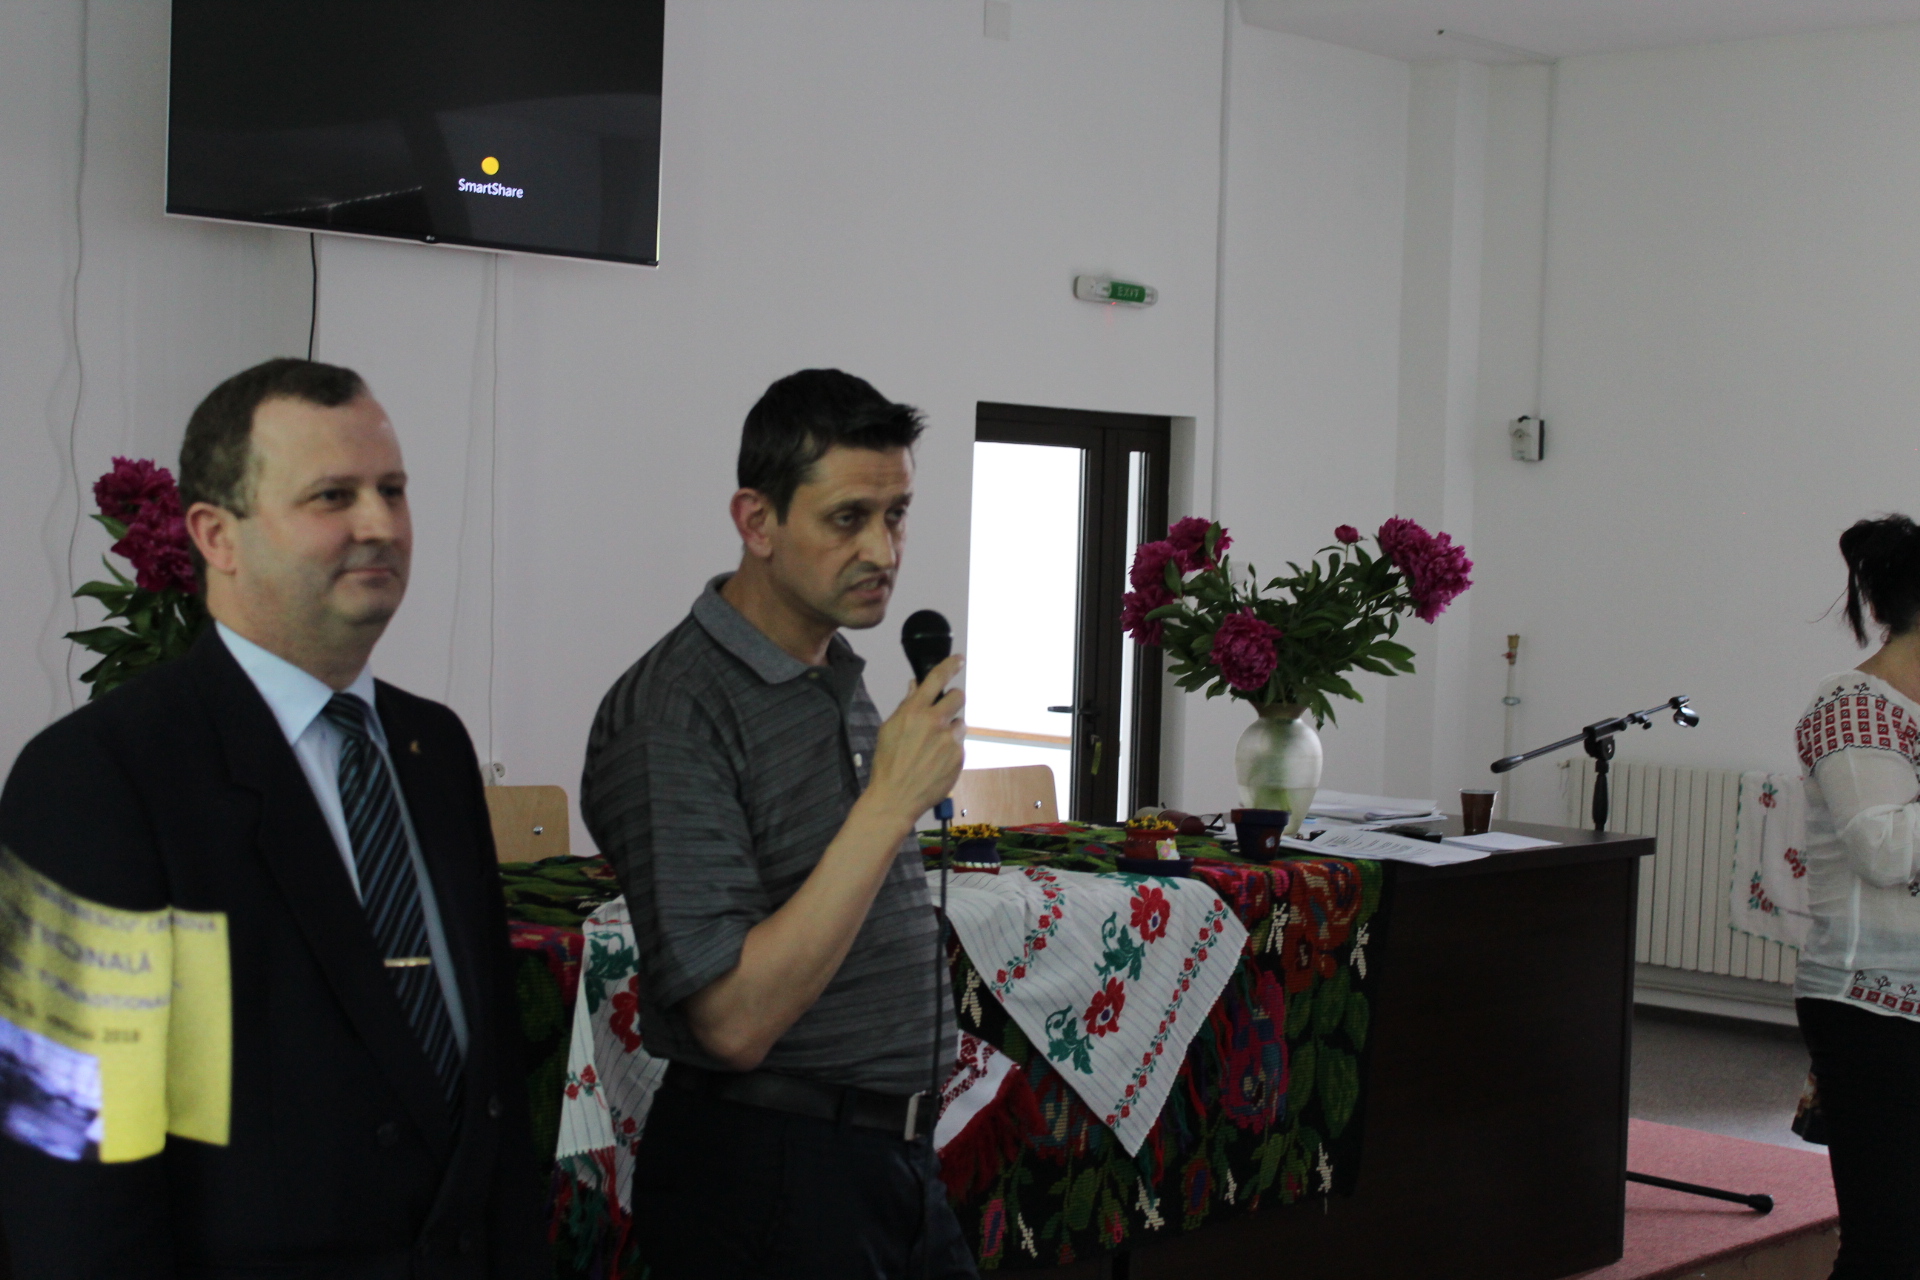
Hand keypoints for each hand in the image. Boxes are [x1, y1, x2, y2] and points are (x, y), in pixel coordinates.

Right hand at [867, 654, 965, 825]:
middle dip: (953, 700)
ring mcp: (950, 740)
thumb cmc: (887, 763)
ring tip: (932, 748)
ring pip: (959, 724)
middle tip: (943, 712)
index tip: (959, 659)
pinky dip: (950, 750)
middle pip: (959, 696)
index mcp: (915, 711)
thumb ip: (905, 706)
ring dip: (950, 730)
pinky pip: (959, 745)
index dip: (950, 664)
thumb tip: (915, 686)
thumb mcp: (888, 729)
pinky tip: (935, 762)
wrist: (896, 797)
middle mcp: (936, 722)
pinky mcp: (959, 757)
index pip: (937, 678)